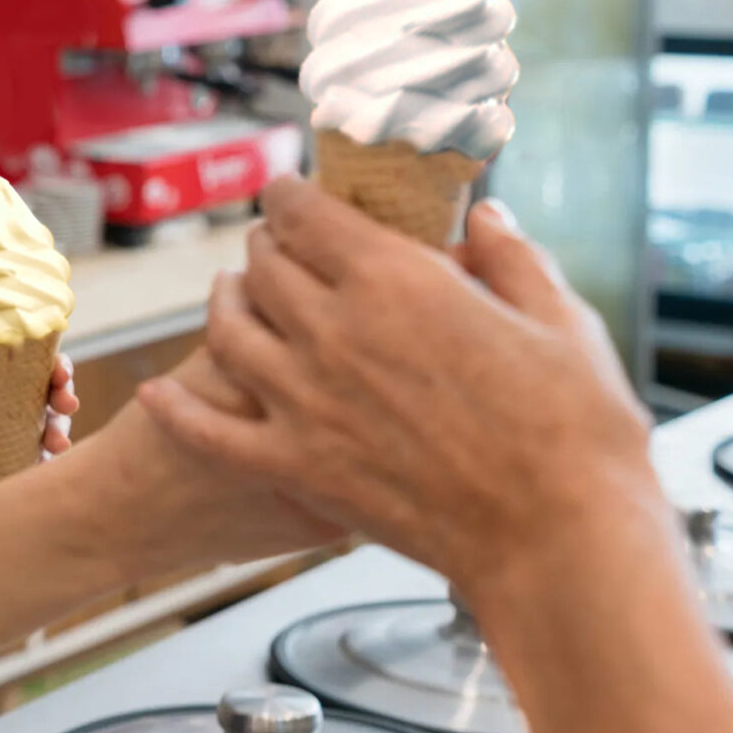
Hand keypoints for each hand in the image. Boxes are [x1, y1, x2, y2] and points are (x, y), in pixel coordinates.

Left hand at [0, 355, 78, 484]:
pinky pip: (38, 457)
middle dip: (65, 398)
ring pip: (52, 426)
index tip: (60, 373)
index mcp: (5, 371)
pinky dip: (46, 460)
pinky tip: (46, 463)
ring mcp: (22, 426)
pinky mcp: (18, 454)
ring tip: (57, 443)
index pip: (39, 363)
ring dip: (60, 432)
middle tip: (66, 405)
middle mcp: (21, 396)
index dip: (55, 366)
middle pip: (54, 393)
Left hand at [136, 176, 658, 599]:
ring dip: (223, 304)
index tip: (290, 194)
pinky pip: (208, 430)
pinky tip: (155, 394)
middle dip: (266, 247)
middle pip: (264, 266)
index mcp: (395, 279)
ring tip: (231, 296)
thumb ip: (512, 258)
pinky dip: (175, 408)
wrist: (558, 538)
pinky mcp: (294, 465)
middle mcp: (333, 330)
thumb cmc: (577, 432)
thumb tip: (485, 218)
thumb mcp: (560, 320)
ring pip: (226, 331)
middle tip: (273, 247)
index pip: (308, 213)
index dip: (291, 197)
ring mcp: (304, 400)